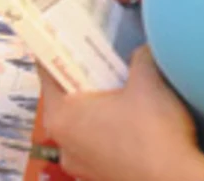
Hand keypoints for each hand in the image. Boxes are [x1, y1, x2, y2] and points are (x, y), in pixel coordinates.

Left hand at [40, 47, 203, 180]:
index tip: (68, 35)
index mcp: (60, 116)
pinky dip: (107, 129)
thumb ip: (139, 56)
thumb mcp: (149, 81)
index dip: (58, 49)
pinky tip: (130, 120)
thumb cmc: (155, 133)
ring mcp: (80, 163)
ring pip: (81, 123)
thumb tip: (141, 49)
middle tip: (100, 57)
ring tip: (119, 89)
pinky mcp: (100, 175)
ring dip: (96, 106)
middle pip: (64, 98)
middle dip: (82, 77)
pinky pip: (96, 143)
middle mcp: (63, 142)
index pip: (47, 71)